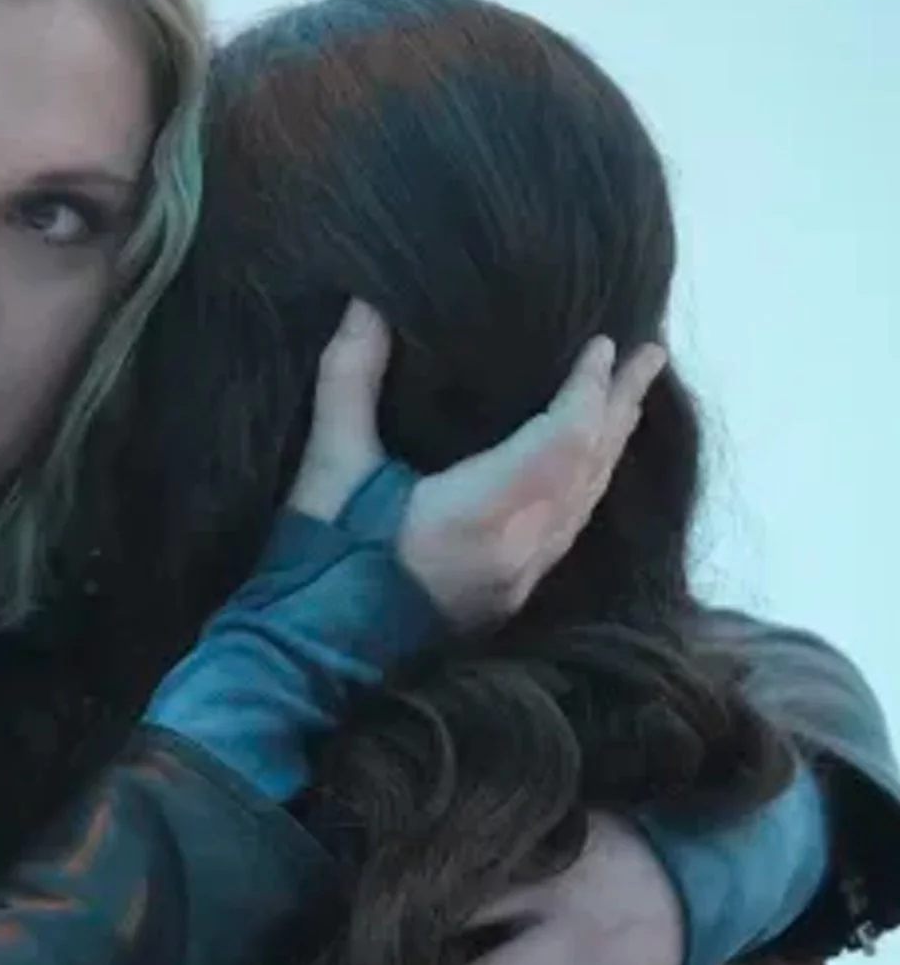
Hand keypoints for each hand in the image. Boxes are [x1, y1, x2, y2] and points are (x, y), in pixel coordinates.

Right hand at [286, 300, 667, 630]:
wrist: (314, 659)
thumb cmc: (319, 564)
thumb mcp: (328, 469)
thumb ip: (349, 382)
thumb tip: (366, 305)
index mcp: (480, 514)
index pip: (562, 441)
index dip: (587, 390)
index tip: (602, 343)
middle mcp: (518, 549)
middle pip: (591, 468)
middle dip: (620, 406)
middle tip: (650, 352)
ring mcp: (519, 578)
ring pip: (587, 501)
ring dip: (612, 442)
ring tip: (630, 396)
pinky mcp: (510, 595)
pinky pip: (572, 526)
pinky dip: (590, 480)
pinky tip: (589, 463)